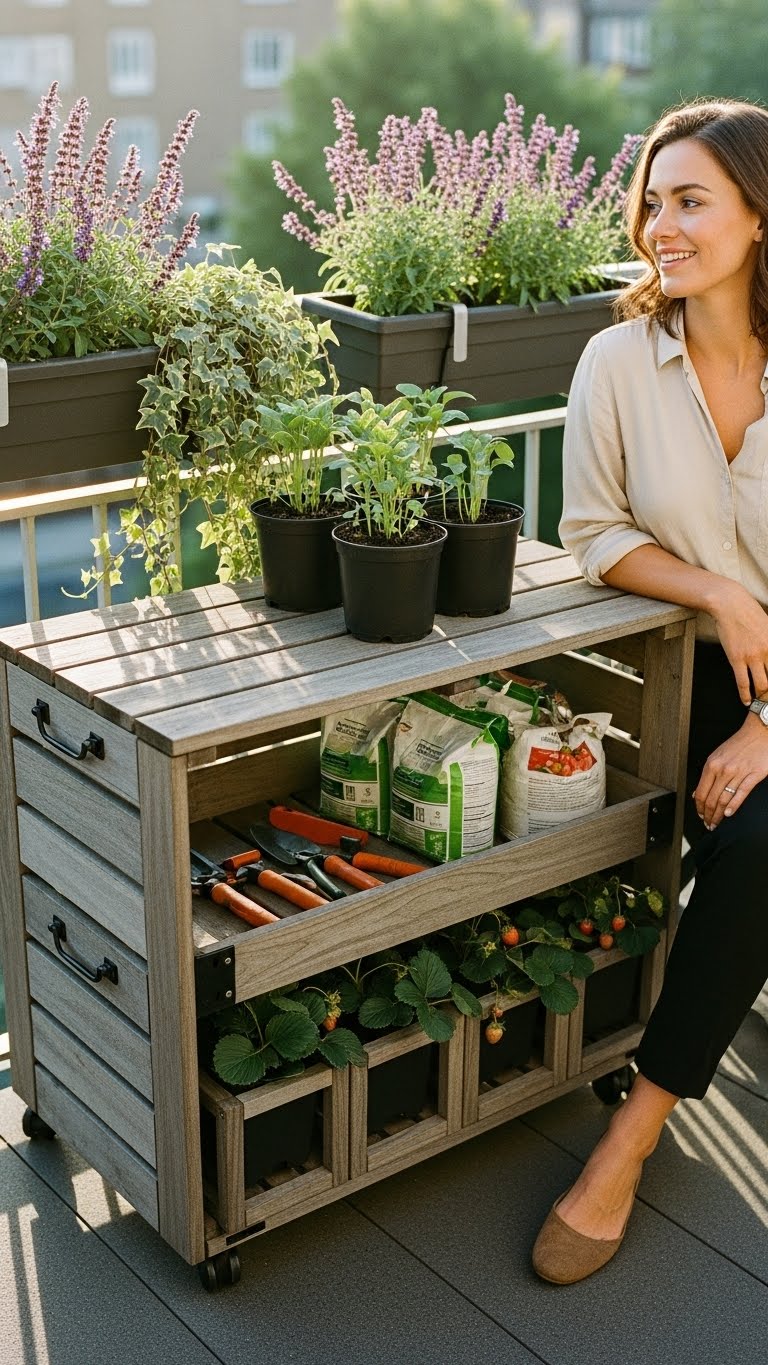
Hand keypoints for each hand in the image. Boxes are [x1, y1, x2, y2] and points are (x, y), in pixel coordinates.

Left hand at [693, 714, 767, 828]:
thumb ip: (707, 775)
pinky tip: (729, 813)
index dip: (699, 808)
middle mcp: (723, 769)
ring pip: (725, 799)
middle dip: (708, 815)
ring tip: (716, 822)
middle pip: (712, 799)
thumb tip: (697, 793)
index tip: (700, 816)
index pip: (701, 792)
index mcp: (712, 764)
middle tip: (708, 824)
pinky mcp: (754, 775)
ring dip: (719, 814)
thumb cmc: (738, 744)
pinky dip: (734, 805)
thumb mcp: (717, 756)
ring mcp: (739, 773)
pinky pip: (741, 793)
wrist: (758, 732)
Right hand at [712, 583, 767, 702]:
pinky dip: (745, 695)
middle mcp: (767, 652)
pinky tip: (746, 701)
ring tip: (761, 702)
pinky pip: (743, 682)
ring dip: (762, 697)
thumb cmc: (750, 613)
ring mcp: (752, 656)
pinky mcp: (737, 658)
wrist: (731, 605)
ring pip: (762, 685)